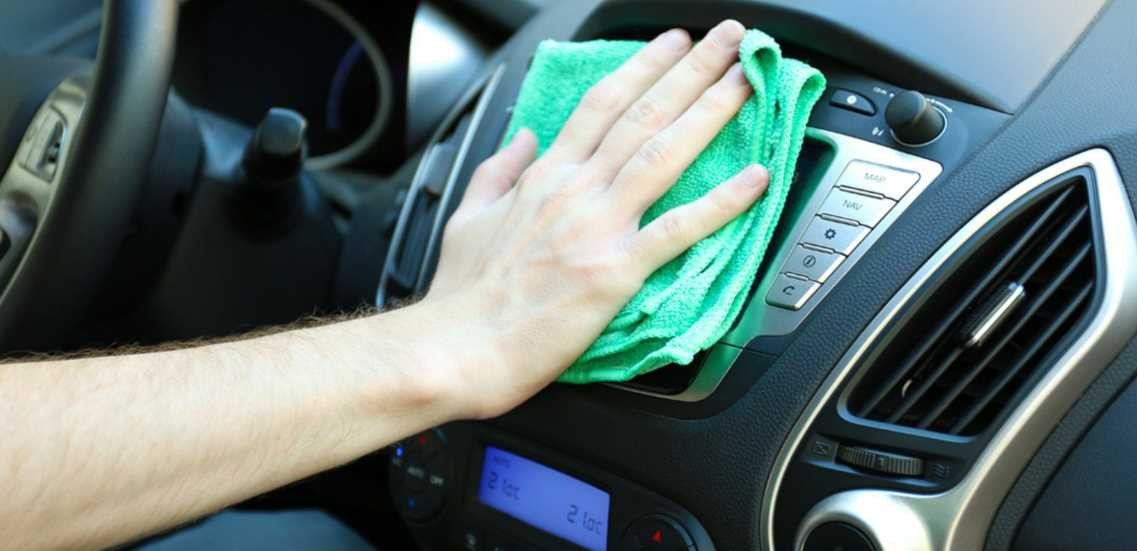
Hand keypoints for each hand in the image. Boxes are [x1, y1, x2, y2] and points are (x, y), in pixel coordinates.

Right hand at [423, 20, 768, 418]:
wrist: (459, 348)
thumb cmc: (462, 295)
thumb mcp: (467, 216)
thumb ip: (499, 171)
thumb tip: (523, 138)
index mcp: (544, 177)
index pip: (602, 104)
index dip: (643, 67)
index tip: (673, 43)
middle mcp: (576, 191)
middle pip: (643, 114)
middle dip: (692, 70)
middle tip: (730, 39)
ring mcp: (598, 228)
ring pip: (664, 154)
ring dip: (710, 112)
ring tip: (744, 81)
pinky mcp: (615, 271)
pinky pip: (678, 229)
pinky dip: (720, 203)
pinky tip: (755, 179)